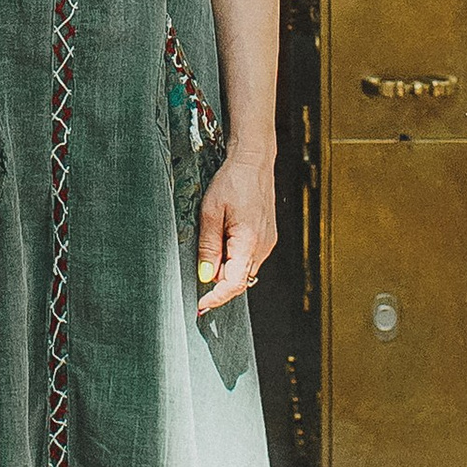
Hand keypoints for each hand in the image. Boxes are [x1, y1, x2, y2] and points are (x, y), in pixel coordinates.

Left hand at [194, 147, 277, 315]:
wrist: (254, 162)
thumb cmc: (233, 181)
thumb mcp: (210, 212)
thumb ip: (208, 246)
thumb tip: (206, 275)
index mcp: (249, 242)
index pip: (235, 284)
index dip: (217, 298)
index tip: (201, 304)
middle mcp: (263, 247)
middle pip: (240, 280)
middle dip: (219, 284)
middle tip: (199, 277)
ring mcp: (267, 243)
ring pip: (245, 269)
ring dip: (227, 269)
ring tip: (211, 249)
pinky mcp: (267, 237)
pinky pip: (249, 258)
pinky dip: (235, 258)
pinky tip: (224, 242)